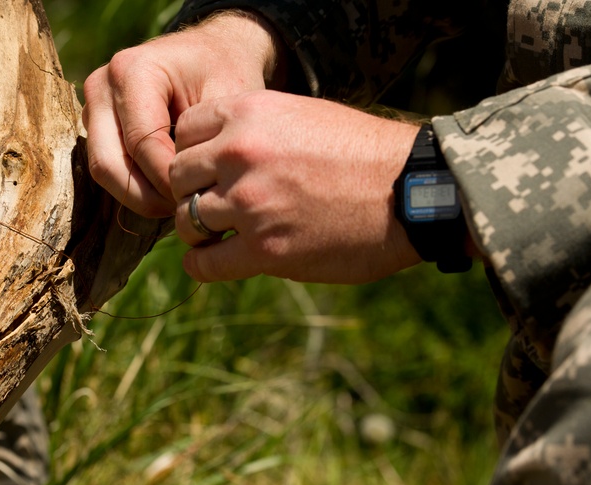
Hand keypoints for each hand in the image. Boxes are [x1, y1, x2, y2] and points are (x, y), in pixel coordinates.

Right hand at [82, 11, 281, 217]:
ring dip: (138, 195)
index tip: (197, 197)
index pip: (141, 143)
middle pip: (108, 163)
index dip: (168, 179)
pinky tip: (166, 193)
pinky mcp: (96, 125)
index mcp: (131, 70)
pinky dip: (135, 186)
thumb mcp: (226, 100)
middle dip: (146, 196)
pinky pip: (108, 167)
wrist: (211, 53)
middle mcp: (102, 86)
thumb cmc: (223, 72)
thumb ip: (204, 142)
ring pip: (103, 170)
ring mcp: (93, 106)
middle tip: (182, 210)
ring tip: (176, 203)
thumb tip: (186, 193)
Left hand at [170, 90, 424, 283]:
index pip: (183, 131)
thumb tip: (215, 153)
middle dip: (190, 192)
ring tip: (216, 236)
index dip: (191, 154)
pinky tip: (210, 263)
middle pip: (177, 176)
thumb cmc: (364, 155)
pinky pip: (203, 264)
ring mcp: (249, 202)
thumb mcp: (303, 117)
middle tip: (211, 206)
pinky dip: (200, 266)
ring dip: (197, 230)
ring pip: (185, 220)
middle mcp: (241, 153)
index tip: (207, 171)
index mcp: (249, 113)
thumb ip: (254, 131)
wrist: (413, 191)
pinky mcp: (263, 248)